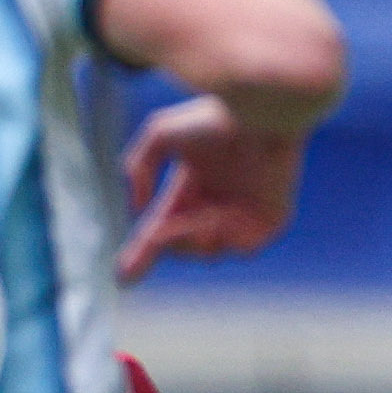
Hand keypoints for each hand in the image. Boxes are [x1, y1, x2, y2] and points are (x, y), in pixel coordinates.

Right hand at [117, 98, 310, 280]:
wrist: (261, 116)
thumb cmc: (213, 119)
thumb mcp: (159, 133)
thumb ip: (137, 167)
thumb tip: (139, 209)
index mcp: (187, 192)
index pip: (160, 233)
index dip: (140, 255)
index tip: (123, 276)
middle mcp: (212, 209)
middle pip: (180, 248)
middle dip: (169, 242)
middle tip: (161, 230)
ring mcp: (241, 220)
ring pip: (208, 253)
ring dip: (196, 238)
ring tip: (206, 212)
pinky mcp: (269, 225)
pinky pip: (241, 250)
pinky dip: (226, 237)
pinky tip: (226, 213)